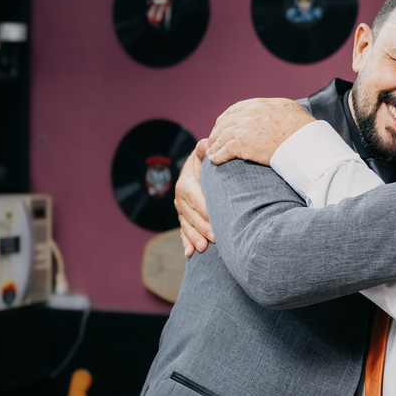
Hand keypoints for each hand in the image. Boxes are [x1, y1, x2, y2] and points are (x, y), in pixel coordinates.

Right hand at [174, 138, 212, 256]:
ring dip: (193, 238)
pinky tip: (189, 253)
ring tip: (202, 248)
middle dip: (202, 228)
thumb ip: (204, 150)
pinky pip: (183, 232)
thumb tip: (206, 143)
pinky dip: (186, 242)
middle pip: (191, 215)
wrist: (197, 170)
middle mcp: (180, 199)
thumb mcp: (202, 155)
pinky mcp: (184, 219)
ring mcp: (181, 211)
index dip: (203, 210)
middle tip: (215, 238)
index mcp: (185, 184)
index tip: (214, 220)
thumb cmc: (204, 163)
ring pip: (186, 226)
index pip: (193, 198)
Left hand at [206, 98, 315, 165]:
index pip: (233, 110)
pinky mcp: (242, 145)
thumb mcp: (289, 108)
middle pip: (224, 123)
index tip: (222, 127)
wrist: (305, 142)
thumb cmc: (303, 128)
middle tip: (213, 142)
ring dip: (214, 146)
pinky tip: (215, 160)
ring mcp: (243, 129)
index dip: (225, 120)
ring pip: (221, 137)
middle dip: (216, 133)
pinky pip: (223, 151)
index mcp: (258, 104)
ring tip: (211, 153)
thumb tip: (277, 111)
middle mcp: (247, 114)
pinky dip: (217, 156)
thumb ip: (276, 108)